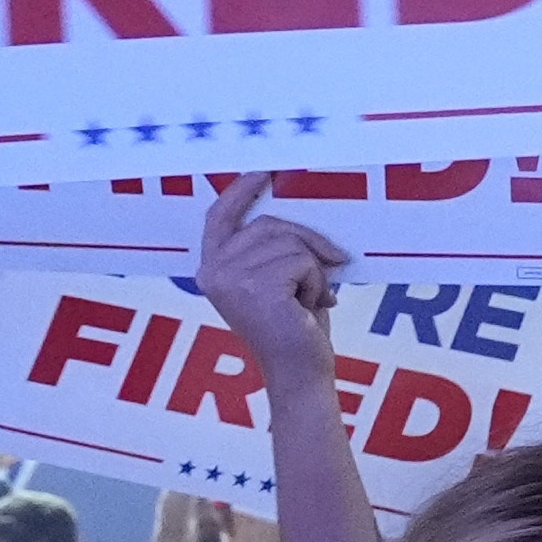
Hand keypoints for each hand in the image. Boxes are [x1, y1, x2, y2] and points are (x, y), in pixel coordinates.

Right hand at [192, 175, 352, 383]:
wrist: (300, 371)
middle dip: (308, 242)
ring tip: (311, 299)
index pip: (220, 217)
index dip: (241, 190)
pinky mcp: (255, 287)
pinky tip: (312, 307)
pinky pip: (303, 261)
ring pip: (290, 242)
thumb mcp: (279, 280)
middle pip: (270, 225)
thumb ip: (273, 249)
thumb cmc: (295, 327)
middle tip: (329, 268)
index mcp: (212, 268)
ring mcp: (229, 279)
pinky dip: (319, 282)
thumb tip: (296, 214)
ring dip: (315, 270)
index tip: (265, 170)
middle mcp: (212, 271)